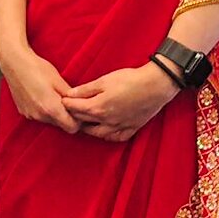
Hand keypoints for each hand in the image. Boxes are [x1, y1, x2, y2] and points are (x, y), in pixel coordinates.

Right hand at [0, 45, 79, 133]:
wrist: (13, 62)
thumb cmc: (36, 67)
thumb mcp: (58, 80)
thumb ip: (71, 97)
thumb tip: (81, 105)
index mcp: (51, 109)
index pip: (72, 128)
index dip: (78, 120)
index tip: (78, 109)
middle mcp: (40, 115)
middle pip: (61, 125)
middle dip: (66, 116)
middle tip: (67, 99)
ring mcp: (30, 114)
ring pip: (50, 120)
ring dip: (54, 112)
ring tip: (52, 95)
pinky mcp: (23, 111)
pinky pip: (39, 115)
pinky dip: (43, 109)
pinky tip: (41, 95)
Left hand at [62, 64, 181, 142]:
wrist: (156, 86)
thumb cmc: (129, 80)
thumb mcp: (104, 80)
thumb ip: (85, 89)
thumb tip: (70, 94)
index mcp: (98, 108)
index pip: (75, 109)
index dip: (67, 104)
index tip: (62, 99)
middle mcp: (107, 121)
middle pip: (84, 122)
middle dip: (74, 116)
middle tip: (69, 110)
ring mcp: (120, 126)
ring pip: (98, 134)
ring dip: (89, 129)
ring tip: (84, 121)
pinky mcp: (132, 128)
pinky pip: (116, 137)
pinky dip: (107, 135)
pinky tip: (105, 130)